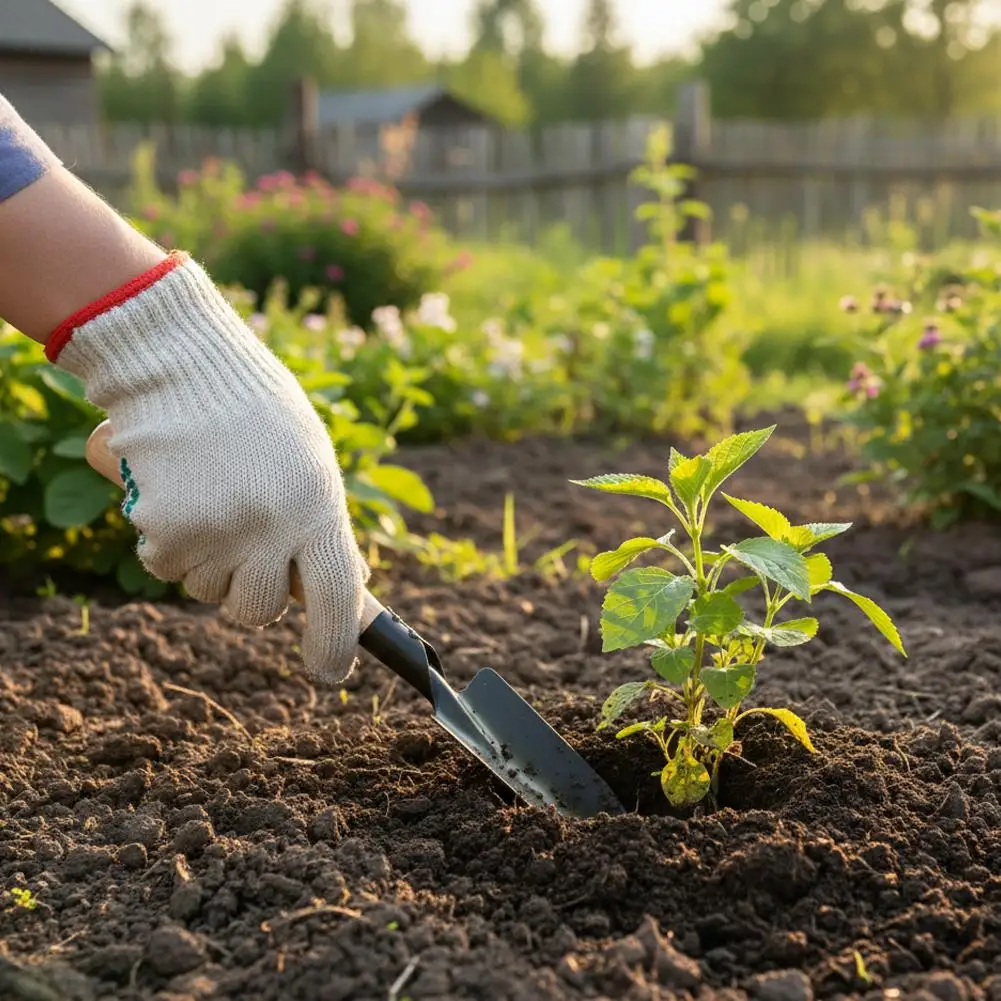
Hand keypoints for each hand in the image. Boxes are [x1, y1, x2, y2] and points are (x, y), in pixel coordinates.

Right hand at [50, 252, 368, 682]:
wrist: (183, 363)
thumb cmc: (257, 415)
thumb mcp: (311, 466)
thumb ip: (325, 530)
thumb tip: (352, 593)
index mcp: (318, 507)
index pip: (338, 598)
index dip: (334, 644)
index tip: (329, 672)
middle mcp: (272, 528)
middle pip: (258, 610)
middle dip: (251, 593)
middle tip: (244, 546)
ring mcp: (217, 533)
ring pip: (208, 591)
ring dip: (208, 561)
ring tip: (211, 498)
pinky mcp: (164, 532)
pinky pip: (166, 566)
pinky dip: (169, 542)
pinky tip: (177, 493)